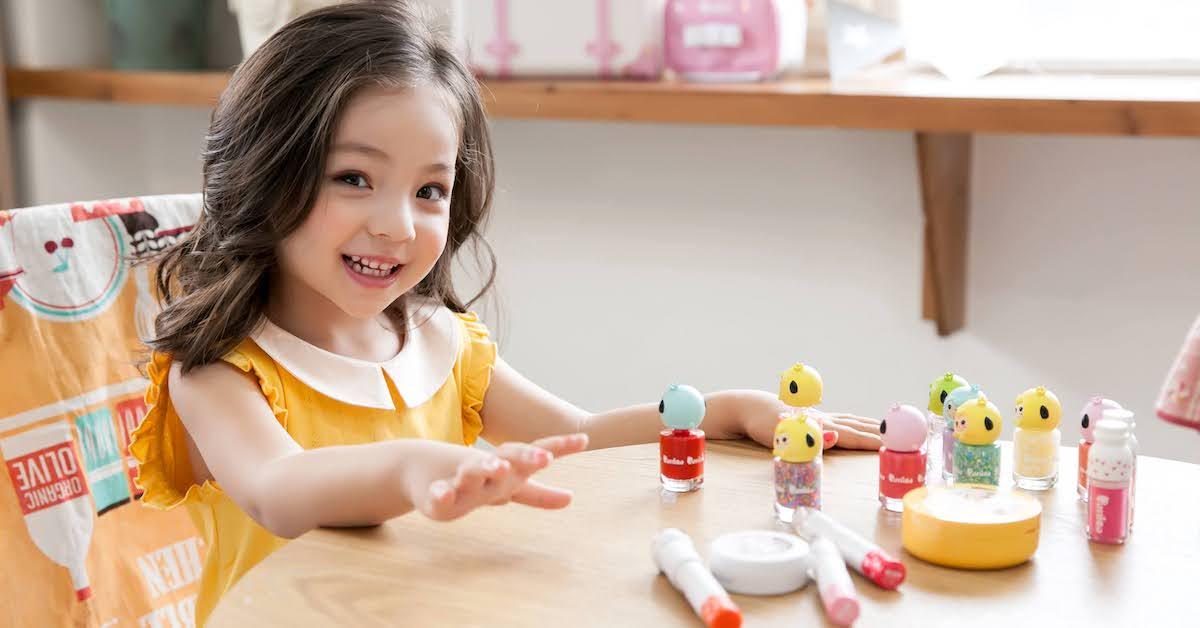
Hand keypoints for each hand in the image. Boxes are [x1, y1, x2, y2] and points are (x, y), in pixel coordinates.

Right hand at [411, 434, 588, 520]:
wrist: (418, 469)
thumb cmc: (473, 480)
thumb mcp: (507, 489)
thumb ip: (537, 495)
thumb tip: (570, 499)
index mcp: (506, 467)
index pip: (535, 452)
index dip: (560, 447)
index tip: (584, 440)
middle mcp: (486, 469)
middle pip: (509, 457)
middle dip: (527, 457)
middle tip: (545, 459)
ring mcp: (461, 480)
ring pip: (474, 470)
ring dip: (487, 467)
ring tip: (499, 468)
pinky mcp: (436, 496)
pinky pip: (439, 495)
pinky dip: (442, 493)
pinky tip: (444, 493)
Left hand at [727, 391, 881, 450]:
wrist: (744, 407)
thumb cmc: (761, 423)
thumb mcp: (783, 434)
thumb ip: (809, 438)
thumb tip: (836, 437)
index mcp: (817, 425)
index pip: (852, 435)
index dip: (873, 442)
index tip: (893, 446)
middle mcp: (820, 419)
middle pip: (856, 426)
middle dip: (878, 433)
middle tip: (902, 438)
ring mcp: (815, 415)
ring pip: (848, 420)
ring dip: (868, 425)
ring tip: (885, 428)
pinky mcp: (808, 416)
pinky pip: (838, 419)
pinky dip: (852, 422)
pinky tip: (852, 424)